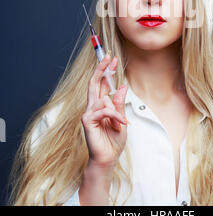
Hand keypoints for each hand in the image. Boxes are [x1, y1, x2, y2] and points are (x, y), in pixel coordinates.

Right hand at [81, 54, 127, 168]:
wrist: (107, 158)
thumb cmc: (113, 141)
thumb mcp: (121, 119)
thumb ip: (120, 104)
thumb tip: (122, 87)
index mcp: (101, 105)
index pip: (101, 84)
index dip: (106, 71)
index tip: (112, 58)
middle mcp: (93, 107)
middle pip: (94, 83)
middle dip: (102, 68)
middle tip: (109, 56)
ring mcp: (88, 113)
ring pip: (104, 99)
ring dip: (116, 111)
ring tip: (121, 123)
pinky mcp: (87, 120)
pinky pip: (103, 111)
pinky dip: (113, 116)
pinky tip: (118, 124)